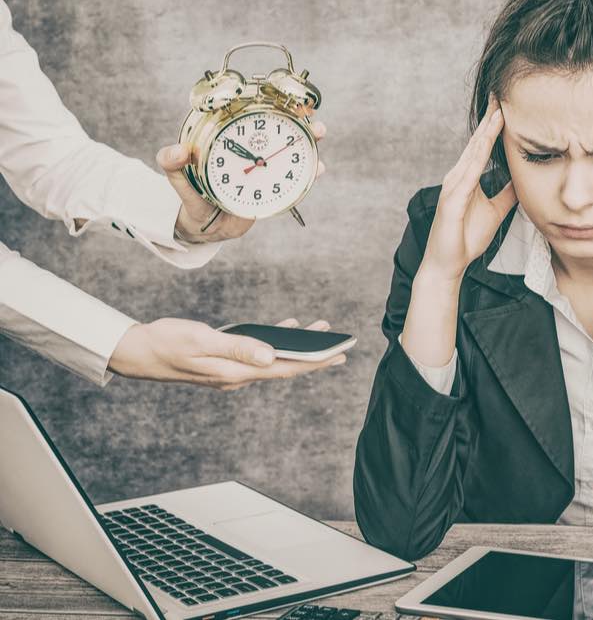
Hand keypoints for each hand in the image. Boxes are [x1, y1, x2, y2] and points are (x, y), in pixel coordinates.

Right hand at [108, 317, 345, 389]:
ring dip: (295, 348)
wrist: (135, 352)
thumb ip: (238, 349)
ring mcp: (229, 372)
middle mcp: (236, 377)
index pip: (284, 370)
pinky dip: (273, 344)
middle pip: (283, 368)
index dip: (314, 363)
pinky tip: (283, 332)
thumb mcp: (203, 341)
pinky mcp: (223, 364)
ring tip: (318, 332)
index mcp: (235, 374)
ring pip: (271, 361)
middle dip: (313, 356)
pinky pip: (256, 356)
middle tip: (340, 347)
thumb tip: (272, 357)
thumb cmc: (166, 342)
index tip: (339, 356)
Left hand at [160, 120, 327, 243]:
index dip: (271, 108)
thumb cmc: (193, 196)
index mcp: (232, 143)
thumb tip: (177, 151)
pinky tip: (318, 169)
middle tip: (312, 121)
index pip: (253, 120)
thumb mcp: (178, 178)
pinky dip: (309, 172)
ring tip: (317, 137)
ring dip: (309, 144)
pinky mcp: (274, 190)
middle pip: (281, 134)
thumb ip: (172, 163)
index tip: (285, 102)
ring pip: (292, 154)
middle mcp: (253, 153)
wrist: (206, 225)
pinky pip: (294, 179)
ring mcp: (267, 171)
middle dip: (301, 124)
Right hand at [419, 95, 516, 282]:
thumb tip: (522, 180)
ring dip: (484, 133)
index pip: (482, 146)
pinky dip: (476, 159)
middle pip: (476, 143)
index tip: (505, 105)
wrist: (448, 263)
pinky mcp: (451, 200)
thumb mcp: (496, 211)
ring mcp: (453, 186)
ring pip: (471, 154)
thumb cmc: (467, 238)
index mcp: (467, 177)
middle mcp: (458, 176)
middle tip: (500, 94)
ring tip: (497, 112)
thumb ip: (507, 194)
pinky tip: (484, 146)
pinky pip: (466, 176)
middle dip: (489, 119)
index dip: (494, 125)